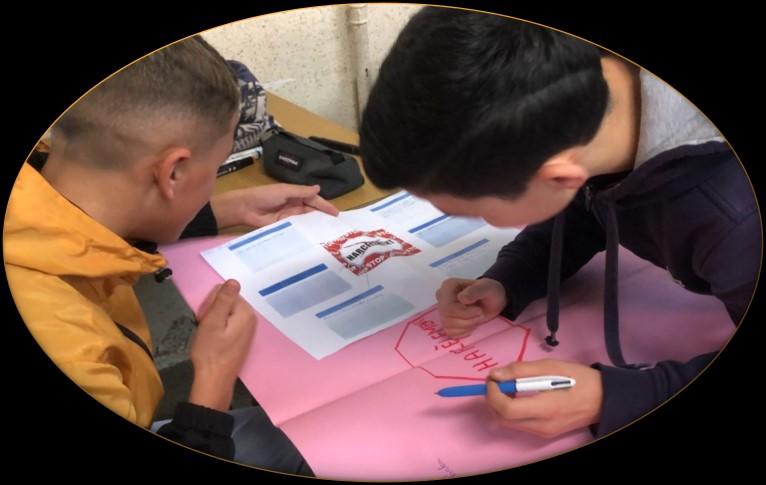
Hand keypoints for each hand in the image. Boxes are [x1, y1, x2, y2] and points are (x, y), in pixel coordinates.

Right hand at [188, 280, 256, 410]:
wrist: (213, 380)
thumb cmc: (210, 351)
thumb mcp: (213, 321)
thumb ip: (223, 299)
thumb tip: (234, 280)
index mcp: (245, 312)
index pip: (225, 292)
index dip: (210, 303)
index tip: (204, 318)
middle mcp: (251, 318)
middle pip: (227, 302)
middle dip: (212, 311)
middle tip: (204, 327)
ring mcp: (247, 329)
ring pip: (225, 313)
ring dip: (213, 320)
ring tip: (207, 335)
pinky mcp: (241, 338)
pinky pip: (228, 324)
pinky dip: (217, 329)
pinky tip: (212, 340)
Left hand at [210, 184, 338, 228]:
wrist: (245, 208)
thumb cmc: (264, 195)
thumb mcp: (285, 191)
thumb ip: (302, 191)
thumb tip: (319, 188)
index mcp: (295, 195)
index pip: (314, 200)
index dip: (325, 206)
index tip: (336, 213)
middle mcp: (294, 206)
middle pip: (312, 211)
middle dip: (323, 217)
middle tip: (336, 226)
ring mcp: (289, 217)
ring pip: (306, 221)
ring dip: (316, 225)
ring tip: (328, 233)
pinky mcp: (284, 227)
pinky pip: (297, 229)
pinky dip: (305, 232)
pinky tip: (314, 237)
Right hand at [435, 278, 506, 337]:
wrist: (493, 301)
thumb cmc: (489, 292)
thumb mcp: (487, 288)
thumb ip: (475, 291)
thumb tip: (462, 298)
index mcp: (448, 286)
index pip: (448, 307)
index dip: (464, 313)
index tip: (479, 310)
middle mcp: (442, 297)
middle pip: (447, 317)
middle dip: (467, 320)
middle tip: (480, 313)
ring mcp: (443, 310)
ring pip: (448, 326)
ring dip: (467, 325)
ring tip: (476, 317)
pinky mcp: (446, 322)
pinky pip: (451, 332)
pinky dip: (464, 331)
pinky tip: (471, 323)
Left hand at [486, 359, 602, 437]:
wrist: (604, 399)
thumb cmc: (579, 379)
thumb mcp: (551, 366)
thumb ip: (521, 370)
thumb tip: (495, 375)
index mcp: (546, 408)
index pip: (506, 409)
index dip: (493, 393)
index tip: (493, 378)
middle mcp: (542, 426)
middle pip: (502, 419)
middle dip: (493, 399)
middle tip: (497, 381)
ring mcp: (543, 433)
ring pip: (508, 423)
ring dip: (501, 405)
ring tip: (509, 386)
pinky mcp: (545, 434)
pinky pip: (519, 424)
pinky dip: (512, 410)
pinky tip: (519, 396)